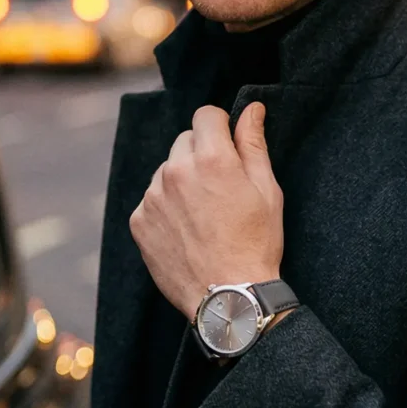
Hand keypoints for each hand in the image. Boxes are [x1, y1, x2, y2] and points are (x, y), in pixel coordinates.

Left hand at [129, 102, 284, 321]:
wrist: (228, 298)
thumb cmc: (255, 245)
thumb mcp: (267, 191)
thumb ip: (254, 144)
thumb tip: (251, 109)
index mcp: (211, 159)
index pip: (205, 116)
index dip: (219, 128)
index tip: (227, 147)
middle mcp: (176, 172)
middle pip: (184, 141)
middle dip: (200, 155)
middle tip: (218, 189)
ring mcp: (153, 198)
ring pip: (165, 172)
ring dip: (180, 182)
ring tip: (202, 216)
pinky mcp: (139, 222)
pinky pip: (151, 201)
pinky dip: (165, 210)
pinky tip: (186, 232)